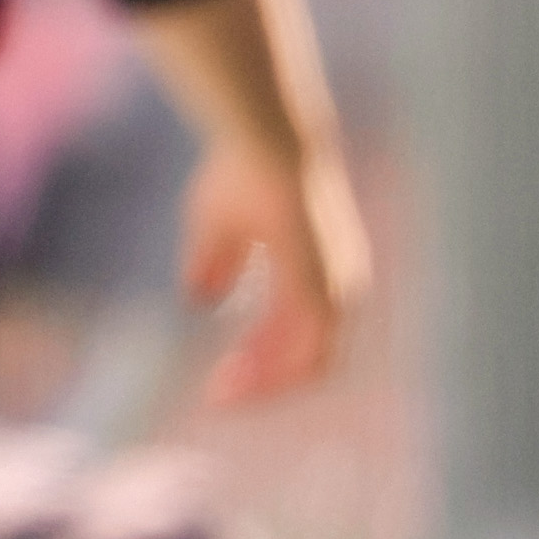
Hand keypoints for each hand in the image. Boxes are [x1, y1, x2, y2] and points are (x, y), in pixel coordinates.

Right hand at [180, 131, 370, 406]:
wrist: (266, 142)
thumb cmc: (240, 171)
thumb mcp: (216, 225)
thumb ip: (214, 263)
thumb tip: (200, 298)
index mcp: (318, 269)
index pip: (300, 334)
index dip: (261, 358)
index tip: (219, 374)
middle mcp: (337, 285)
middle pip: (308, 357)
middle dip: (262, 380)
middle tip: (216, 396)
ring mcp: (334, 289)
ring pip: (310, 361)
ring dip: (265, 382)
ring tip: (220, 393)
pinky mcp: (323, 291)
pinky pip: (306, 350)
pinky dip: (273, 369)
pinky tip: (236, 374)